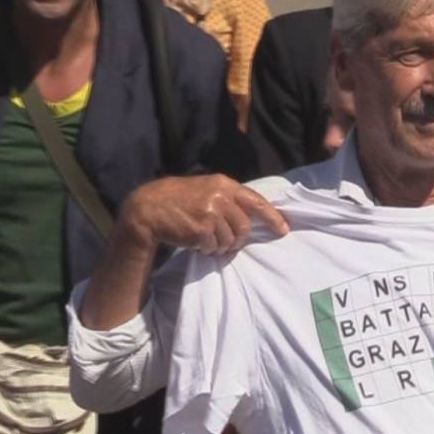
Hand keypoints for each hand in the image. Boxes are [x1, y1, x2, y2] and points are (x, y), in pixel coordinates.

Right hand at [122, 174, 288, 254]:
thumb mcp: (205, 188)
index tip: (283, 229)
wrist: (150, 207)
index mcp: (224, 184)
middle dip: (238, 239)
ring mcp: (211, 213)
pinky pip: (214, 248)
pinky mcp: (201, 230)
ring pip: (230, 240)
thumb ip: (228, 198)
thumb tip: (252, 215)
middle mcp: (220, 197)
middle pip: (244, 227)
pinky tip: (196, 242)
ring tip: (207, 241)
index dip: (272, 217)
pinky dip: (207, 249)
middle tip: (226, 242)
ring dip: (221, 246)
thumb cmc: (179, 199)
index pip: (256, 202)